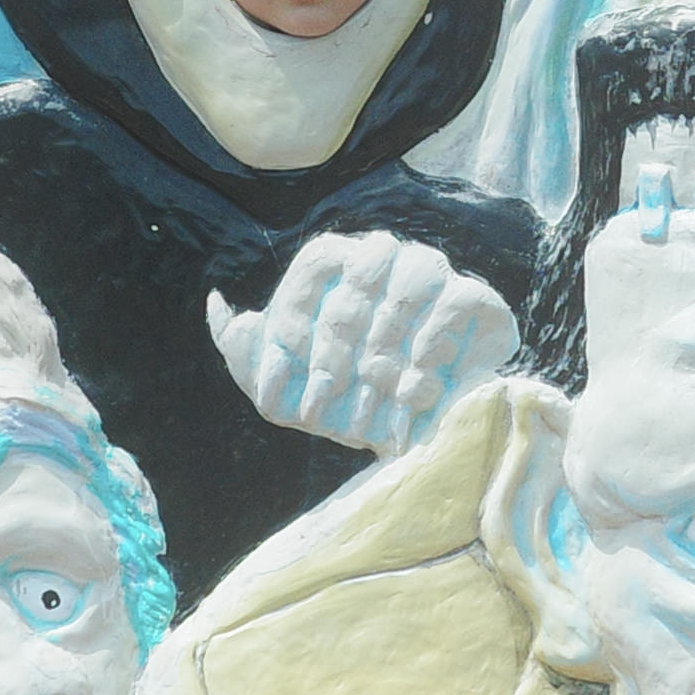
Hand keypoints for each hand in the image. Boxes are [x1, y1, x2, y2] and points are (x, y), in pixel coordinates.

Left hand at [208, 233, 518, 457]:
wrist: (414, 438)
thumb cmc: (343, 404)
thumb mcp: (283, 391)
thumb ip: (244, 349)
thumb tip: (218, 304)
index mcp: (339, 264)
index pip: (314, 264)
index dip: (294, 315)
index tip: (280, 373)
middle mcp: (387, 256)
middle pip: (360, 277)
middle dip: (333, 352)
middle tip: (320, 404)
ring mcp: (434, 272)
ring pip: (411, 285)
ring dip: (383, 353)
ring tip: (369, 400)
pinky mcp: (475, 299)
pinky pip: (454, 304)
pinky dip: (430, 349)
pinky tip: (411, 389)